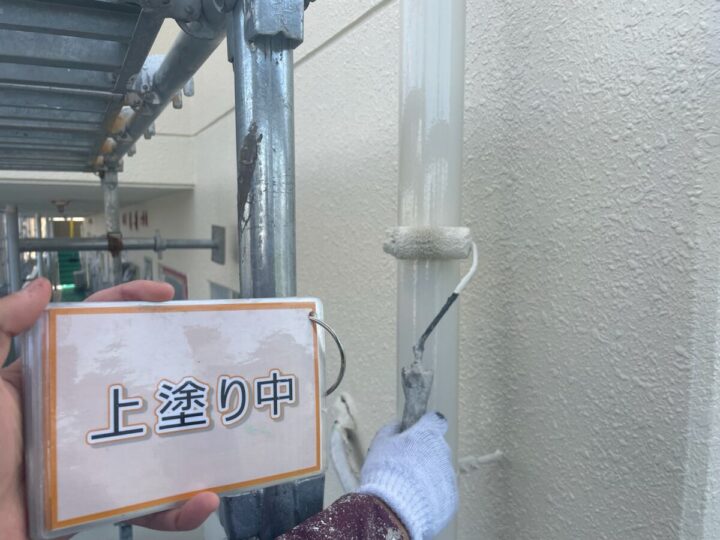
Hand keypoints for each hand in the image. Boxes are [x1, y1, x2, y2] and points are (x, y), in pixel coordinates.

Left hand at [0, 279, 218, 538]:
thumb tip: (43, 287)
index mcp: (49, 382)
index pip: (94, 330)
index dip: (130, 304)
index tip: (166, 296)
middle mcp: (75, 414)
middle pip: (136, 380)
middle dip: (175, 368)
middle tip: (207, 359)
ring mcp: (91, 458)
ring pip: (152, 443)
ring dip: (189, 440)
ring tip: (217, 431)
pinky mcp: (98, 502)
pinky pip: (148, 506)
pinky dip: (179, 508)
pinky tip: (202, 499)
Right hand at [358, 412, 457, 539]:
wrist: (394, 510)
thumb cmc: (385, 472)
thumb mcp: (380, 444)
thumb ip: (391, 430)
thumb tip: (398, 425)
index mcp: (428, 434)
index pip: (436, 420)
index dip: (426, 425)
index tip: (417, 432)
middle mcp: (444, 452)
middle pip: (436, 448)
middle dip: (423, 454)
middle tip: (403, 466)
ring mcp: (449, 476)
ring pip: (438, 471)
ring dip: (426, 476)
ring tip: (406, 488)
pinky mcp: (451, 498)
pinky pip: (440, 492)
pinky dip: (430, 495)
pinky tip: (413, 501)